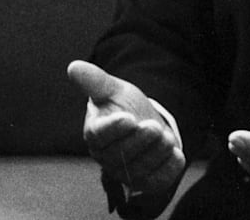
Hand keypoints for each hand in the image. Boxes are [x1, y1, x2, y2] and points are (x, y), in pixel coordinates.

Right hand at [67, 60, 184, 194]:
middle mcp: (107, 157)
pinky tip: (175, 154)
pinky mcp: (145, 183)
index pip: (99, 135)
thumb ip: (95, 80)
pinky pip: (157, 181)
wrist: (146, 123)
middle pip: (121, 154)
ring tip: (167, 137)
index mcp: (95, 133)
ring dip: (156, 153)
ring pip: (140, 169)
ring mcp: (126, 173)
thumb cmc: (124, 106)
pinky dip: (168, 169)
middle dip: (140, 140)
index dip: (114, 129)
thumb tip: (73, 66)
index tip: (129, 118)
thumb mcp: (113, 89)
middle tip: (153, 126)